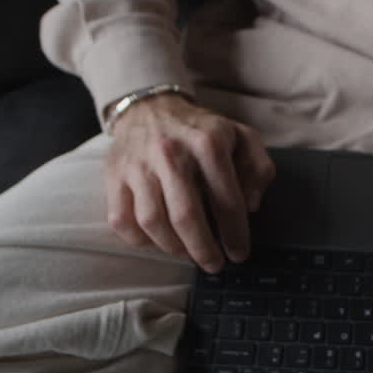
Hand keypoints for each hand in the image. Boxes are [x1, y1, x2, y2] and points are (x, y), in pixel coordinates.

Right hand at [104, 93, 274, 272]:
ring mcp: (138, 166)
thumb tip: (251, 206)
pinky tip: (158, 240)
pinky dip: (140, 240)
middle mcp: (170, 153)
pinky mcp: (114, 177)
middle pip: (186, 217)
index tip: (239, 253)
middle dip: (204, 250)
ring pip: (152, 223)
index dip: (236, 234)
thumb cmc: (201, 131)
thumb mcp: (242, 137)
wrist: (150, 108)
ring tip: (187, 251)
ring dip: (174, 247)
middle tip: (214, 264)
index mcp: (208, 143)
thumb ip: (259, 169)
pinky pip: (122, 221)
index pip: (227, 200)